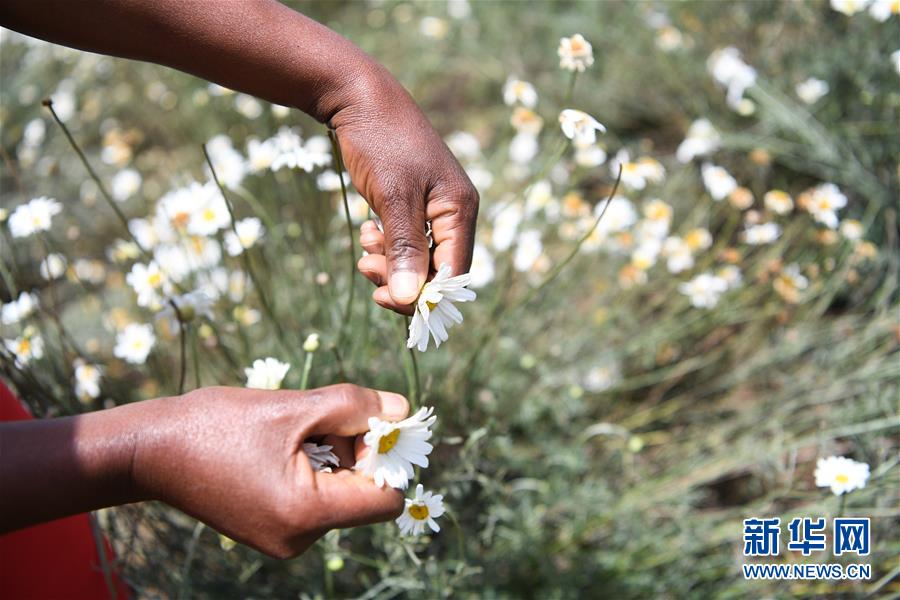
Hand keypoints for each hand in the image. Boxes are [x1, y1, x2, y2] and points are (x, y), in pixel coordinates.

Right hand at [133, 384, 408, 557]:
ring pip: (340, 493)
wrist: (151, 450)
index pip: (385, 498)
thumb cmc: (216, 424)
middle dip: (354, 450)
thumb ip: (355, 406)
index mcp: (306, 514)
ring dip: (331, 454)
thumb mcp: (293, 406)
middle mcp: (299, 538)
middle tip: (318, 418)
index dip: (385, 457)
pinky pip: (315, 499)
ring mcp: (284, 539)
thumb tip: (403, 410)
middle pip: (364, 494)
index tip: (363, 422)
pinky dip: (312, 467)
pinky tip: (279, 446)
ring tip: (290, 431)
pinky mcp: (272, 530)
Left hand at [330, 67, 478, 312]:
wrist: (358, 97)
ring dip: (388, 262)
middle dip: (400, 277)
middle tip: (366, 269)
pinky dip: (383, 246)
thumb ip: (404, 249)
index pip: (453, 272)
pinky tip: (368, 231)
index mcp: (460, 209)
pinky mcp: (412, 204)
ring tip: (365, 245)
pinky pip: (403, 241)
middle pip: (434, 270)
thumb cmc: (380, 141)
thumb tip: (407, 299)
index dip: (424, 294)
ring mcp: (432, 208)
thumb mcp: (393, 198)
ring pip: (415, 258)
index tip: (385, 299)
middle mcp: (453, 213)